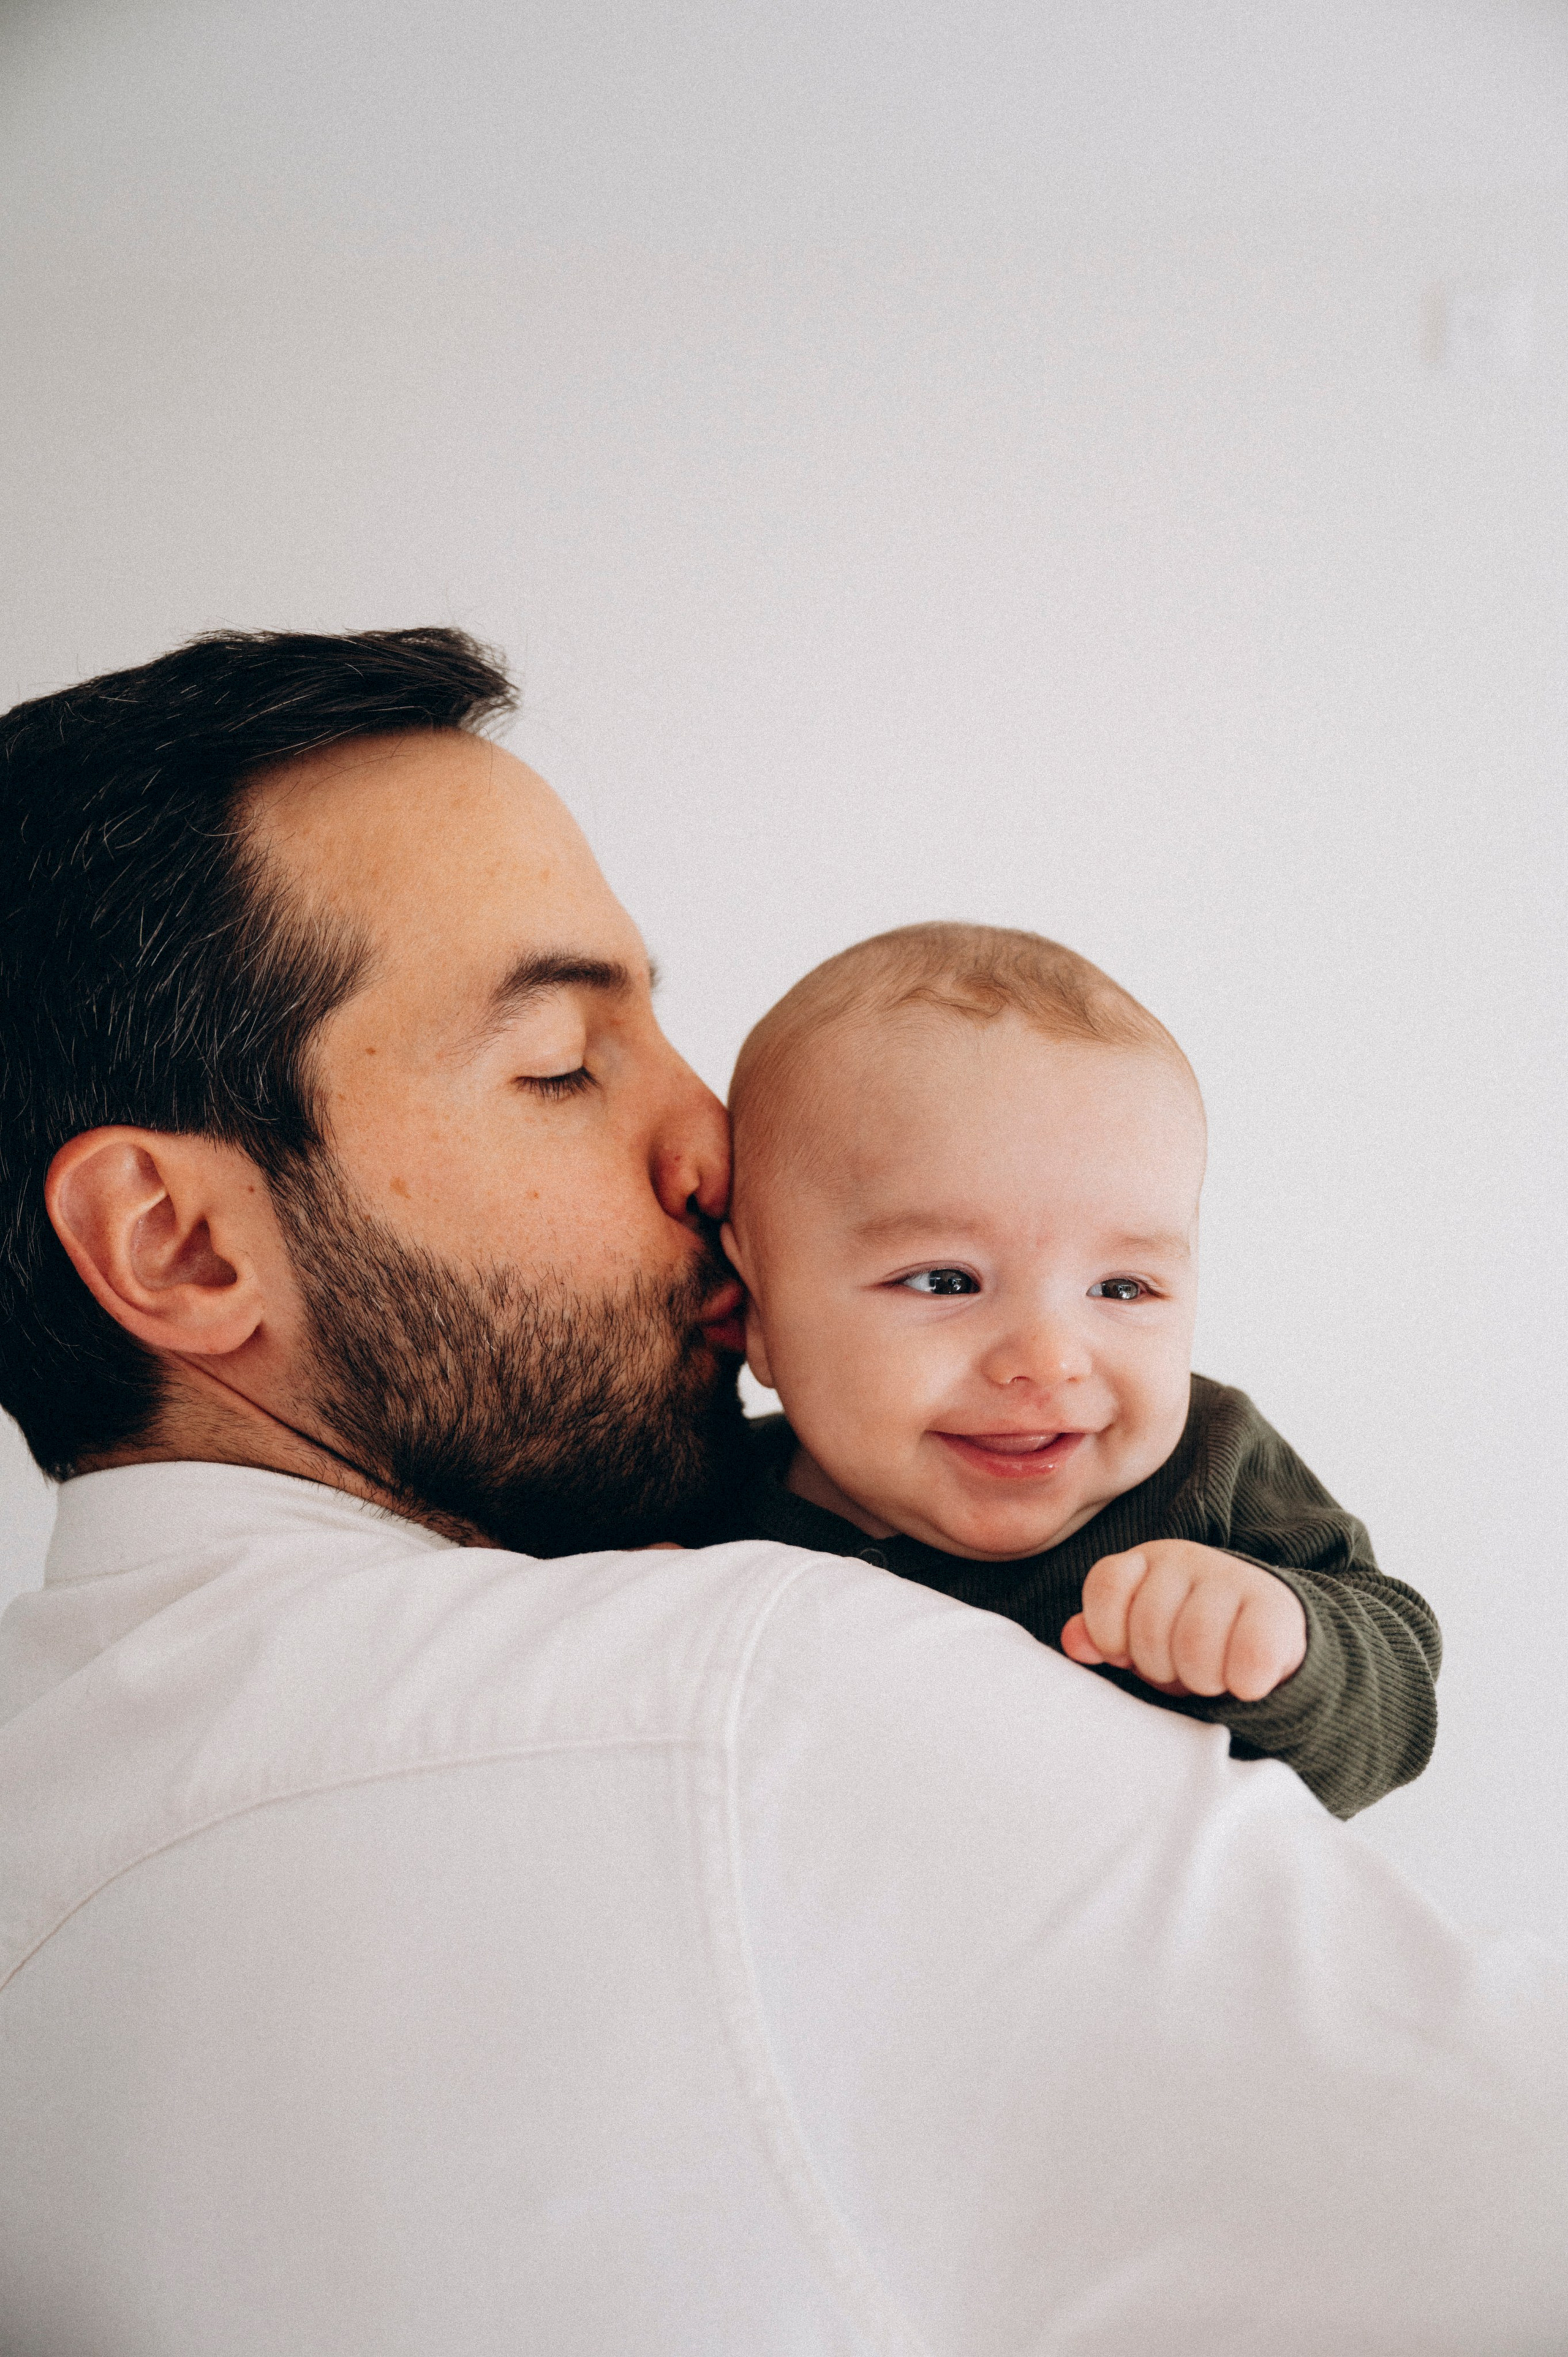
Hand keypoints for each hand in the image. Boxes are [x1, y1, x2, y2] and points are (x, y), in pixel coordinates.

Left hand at [1060, 1541, 1307, 1701]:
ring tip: (1210, 1676)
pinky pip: (1248, 1658)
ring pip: (1195, 1645)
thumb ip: (1103, 1635)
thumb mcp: (1139, 1638)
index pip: (1106, 1585)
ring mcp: (1232, 1578)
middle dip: (1159, 1666)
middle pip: (1148, 1625)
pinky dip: (1242, 1682)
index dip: (1109, 1633)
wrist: (1270, 1635)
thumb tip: (1074, 1642)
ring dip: (1200, 1678)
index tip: (1125, 1655)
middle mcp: (1187, 1559)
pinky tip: (1244, 1681)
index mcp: (1146, 1561)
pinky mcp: (1275, 1609)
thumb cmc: (1190, 1640)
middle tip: (1178, 1669)